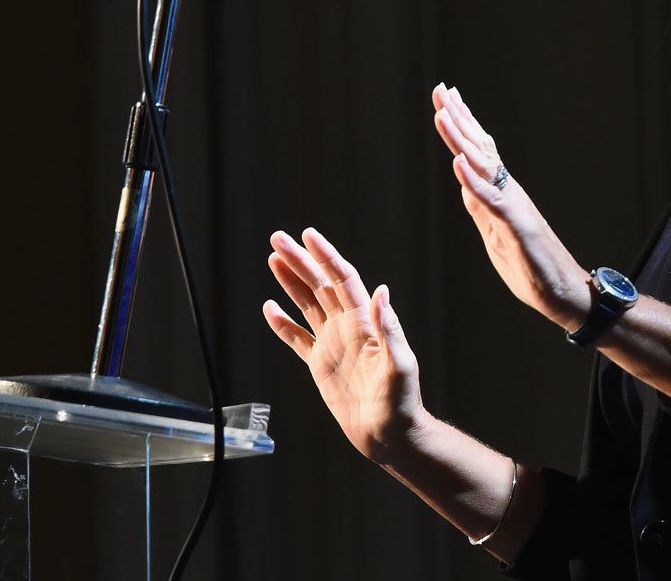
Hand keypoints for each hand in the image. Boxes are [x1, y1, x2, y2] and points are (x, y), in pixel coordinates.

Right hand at [262, 227, 424, 462]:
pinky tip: (269, 308)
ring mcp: (333, 345)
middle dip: (300, 261)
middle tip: (278, 238)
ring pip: (307, 305)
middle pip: (320, 285)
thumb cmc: (401, 402)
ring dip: (291, 282)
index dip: (326, 256)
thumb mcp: (400, 364)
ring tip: (273, 259)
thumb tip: (382, 291)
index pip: (342, 279)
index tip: (308, 235)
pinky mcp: (321, 365)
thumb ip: (390, 329)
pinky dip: (283, 324)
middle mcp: (348, 327)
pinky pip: (298, 339)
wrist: (390, 435)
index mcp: (365, 323)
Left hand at [431, 83, 590, 328]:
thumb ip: (481, 206)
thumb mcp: (495, 234)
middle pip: (480, 149)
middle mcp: (509, 192)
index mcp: (501, 194)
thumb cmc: (531, 268)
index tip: (447, 99)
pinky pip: (493, 201)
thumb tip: (464, 180)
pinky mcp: (519, 227)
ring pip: (485, 167)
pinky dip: (475, 182)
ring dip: (462, 140)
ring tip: (445, 115)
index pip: (478, 152)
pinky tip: (460, 165)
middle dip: (459, 119)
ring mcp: (514, 207)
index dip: (462, 125)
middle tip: (442, 90)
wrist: (563, 293)